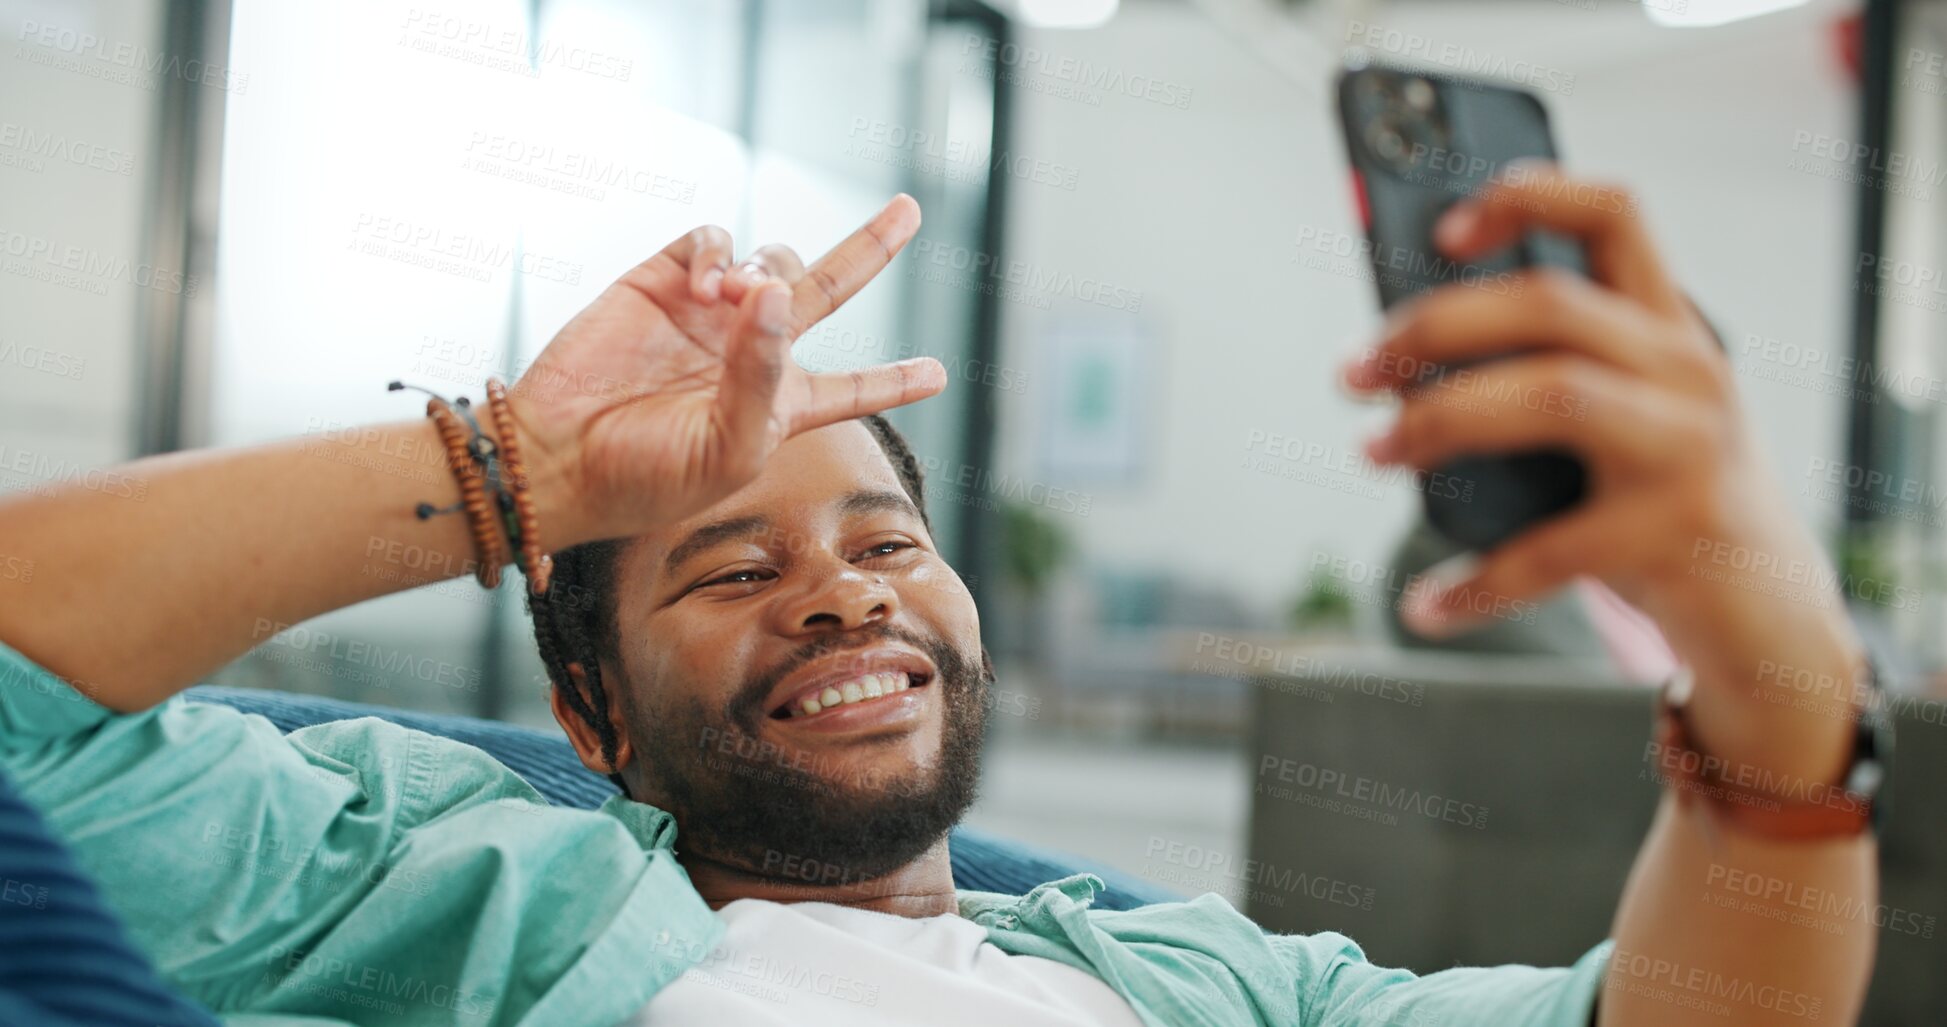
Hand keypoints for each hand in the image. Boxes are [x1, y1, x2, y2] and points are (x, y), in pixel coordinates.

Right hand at [507, 196, 945, 544]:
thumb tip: (774, 292)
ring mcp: (708, 313)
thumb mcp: (728, 447)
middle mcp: (751, 351)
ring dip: (769, 269)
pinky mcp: (661, 282)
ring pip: (773, 259)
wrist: (557, 459)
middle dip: (870, 248)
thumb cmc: (647, 477)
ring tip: (737, 299)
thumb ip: (762, 374)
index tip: (940, 374)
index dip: (895, 379)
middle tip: (910, 210)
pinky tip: (707, 287)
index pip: (852, 388)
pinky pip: (714, 243)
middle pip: (829, 289)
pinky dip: (720, 255)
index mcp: (779, 405)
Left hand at [1345, 166, 1863, 777]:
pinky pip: (1551, 551)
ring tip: (1373, 453)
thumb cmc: (1662, 502)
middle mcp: (1687, 372)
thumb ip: (1546, 375)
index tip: (1442, 230)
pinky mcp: (1675, 533)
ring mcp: (1689, 448)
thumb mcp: (1625, 419)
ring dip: (1439, 419)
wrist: (1770, 614)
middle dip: (1433, 326)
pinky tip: (1424, 605)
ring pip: (1552, 393)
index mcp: (1668, 328)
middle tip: (1353, 373)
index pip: (1612, 214)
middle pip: (1550, 302)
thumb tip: (1398, 361)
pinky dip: (1475, 583)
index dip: (1528, 196)